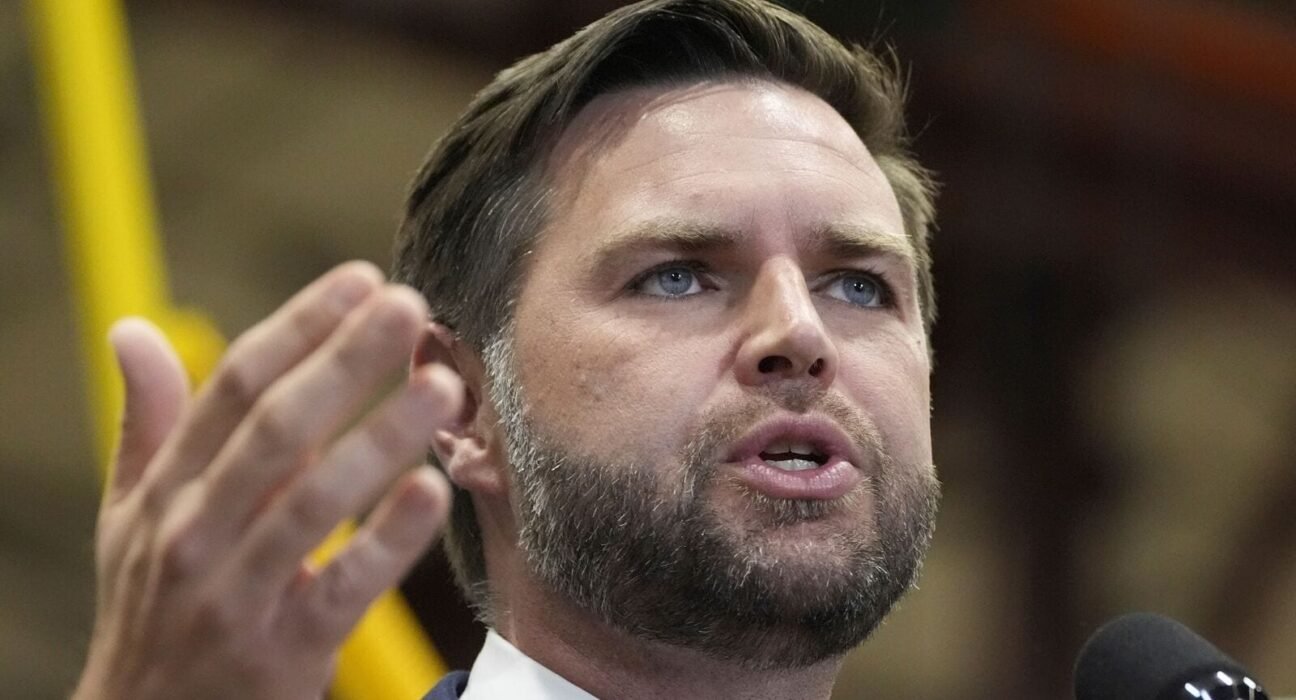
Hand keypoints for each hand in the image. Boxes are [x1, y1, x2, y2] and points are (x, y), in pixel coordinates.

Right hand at [74, 262, 462, 699]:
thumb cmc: (153, 606)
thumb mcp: (130, 518)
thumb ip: (147, 425)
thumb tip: (131, 330)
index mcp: (167, 490)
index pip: (232, 388)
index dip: (298, 327)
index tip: (359, 279)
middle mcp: (194, 534)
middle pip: (276, 429)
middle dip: (345, 362)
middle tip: (409, 306)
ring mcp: (237, 595)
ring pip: (314, 502)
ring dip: (380, 438)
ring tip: (441, 385)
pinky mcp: (284, 653)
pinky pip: (344, 588)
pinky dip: (388, 540)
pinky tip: (433, 490)